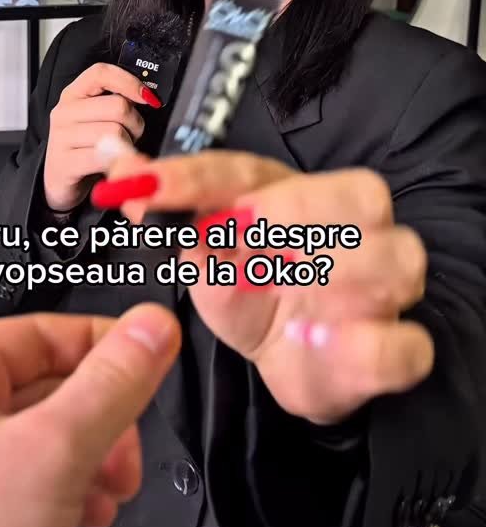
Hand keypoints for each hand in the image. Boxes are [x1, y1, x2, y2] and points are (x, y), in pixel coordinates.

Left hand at [0, 305, 179, 526]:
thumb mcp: (54, 449)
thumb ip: (112, 384)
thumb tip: (153, 329)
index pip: (49, 330)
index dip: (110, 348)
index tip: (155, 362)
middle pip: (49, 387)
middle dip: (103, 424)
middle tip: (126, 458)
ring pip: (40, 439)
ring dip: (87, 464)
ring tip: (108, 498)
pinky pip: (20, 483)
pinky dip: (59, 496)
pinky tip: (79, 522)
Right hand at [44, 62, 159, 211]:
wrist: (61, 181)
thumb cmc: (86, 146)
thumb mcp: (98, 118)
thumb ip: (117, 102)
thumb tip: (149, 96)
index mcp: (73, 94)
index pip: (101, 73)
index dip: (129, 82)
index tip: (147, 97)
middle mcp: (64, 112)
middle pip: (117, 106)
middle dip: (135, 123)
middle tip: (132, 135)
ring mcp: (61, 138)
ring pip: (115, 132)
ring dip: (127, 145)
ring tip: (119, 150)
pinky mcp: (64, 164)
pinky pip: (104, 158)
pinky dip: (117, 162)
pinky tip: (112, 164)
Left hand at [93, 150, 433, 425]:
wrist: (286, 357)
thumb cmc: (248, 289)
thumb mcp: (198, 253)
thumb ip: (166, 208)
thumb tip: (121, 169)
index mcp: (289, 191)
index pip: (246, 169)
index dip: (194, 177)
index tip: (144, 189)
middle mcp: (350, 228)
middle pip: (361, 193)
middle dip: (298, 213)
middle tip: (243, 237)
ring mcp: (382, 287)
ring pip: (397, 258)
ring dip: (340, 276)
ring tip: (288, 301)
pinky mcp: (396, 348)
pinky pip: (407, 343)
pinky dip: (369, 346)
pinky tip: (321, 343)